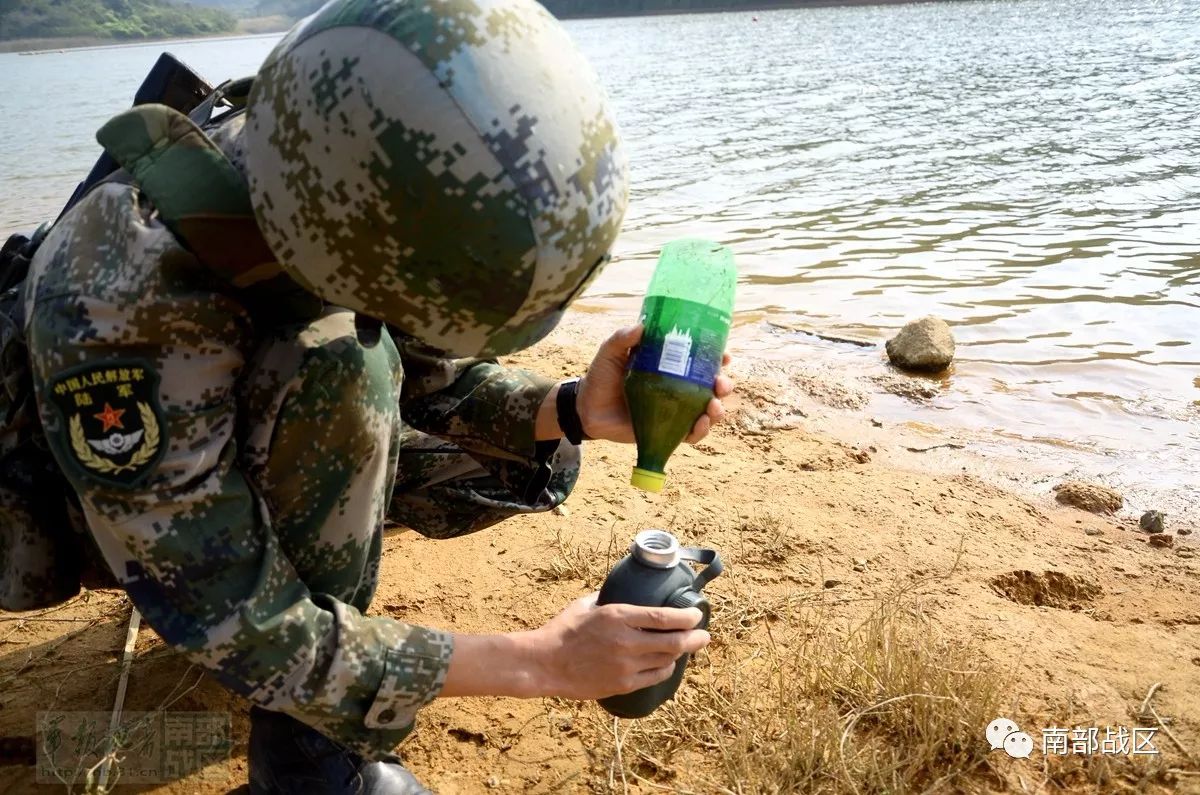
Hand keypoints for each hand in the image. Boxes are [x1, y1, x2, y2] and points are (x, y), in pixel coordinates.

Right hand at [529, 594, 709, 699]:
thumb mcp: (586, 605)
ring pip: (667, 660)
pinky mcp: (622, 685)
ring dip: (680, 653)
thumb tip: (623, 591)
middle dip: (695, 638)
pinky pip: (655, 678)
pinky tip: (667, 664)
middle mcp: (626, 642)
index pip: (664, 617)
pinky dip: (665, 669)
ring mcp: (625, 666)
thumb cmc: (562, 630)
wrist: (544, 663)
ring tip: (686, 647)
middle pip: (674, 642)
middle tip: (704, 635)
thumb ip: (608, 599)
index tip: (696, 614)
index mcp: (618, 616)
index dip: (687, 616)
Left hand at [577, 324, 733, 443]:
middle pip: (711, 387)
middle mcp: (677, 388)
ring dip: (717, 409)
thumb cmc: (601, 378)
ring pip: (707, 411)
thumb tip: (641, 326)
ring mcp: (674, 410)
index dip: (717, 358)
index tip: (725, 356)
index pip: (700, 361)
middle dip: (723, 385)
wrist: (586, 409)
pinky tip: (700, 424)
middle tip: (720, 384)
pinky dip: (701, 432)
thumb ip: (622, 338)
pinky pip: (691, 434)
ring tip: (713, 406)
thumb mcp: (610, 353)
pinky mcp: (667, 431)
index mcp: (669, 367)